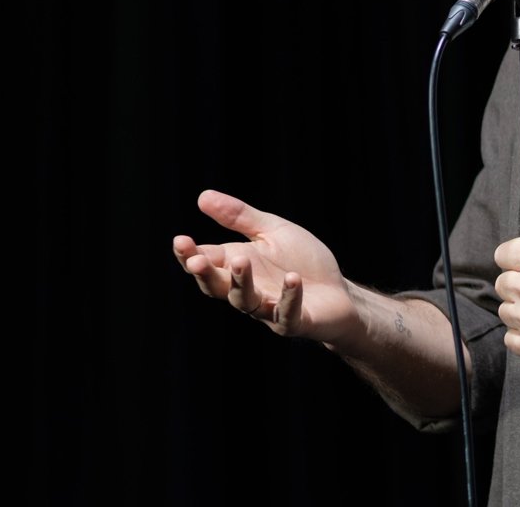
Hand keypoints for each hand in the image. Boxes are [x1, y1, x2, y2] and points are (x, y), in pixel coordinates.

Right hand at [172, 190, 357, 343]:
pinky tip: (292, 278)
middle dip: (205, 274)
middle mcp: (248, 290)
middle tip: (195, 261)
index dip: (190, 254)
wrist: (338, 290)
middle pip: (218, 286)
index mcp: (238, 266)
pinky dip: (288, 297)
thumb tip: (203, 196)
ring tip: (241, 260)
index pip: (206, 261)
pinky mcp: (294, 322)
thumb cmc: (302, 260)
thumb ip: (239, 217)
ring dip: (241, 282)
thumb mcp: (272, 231)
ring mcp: (269, 309)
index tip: (180, 240)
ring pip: (245, 301)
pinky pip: (286, 315)